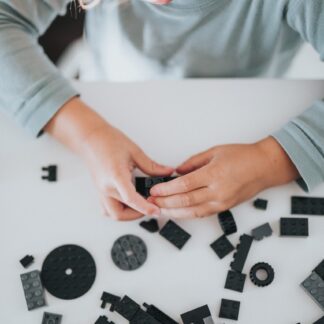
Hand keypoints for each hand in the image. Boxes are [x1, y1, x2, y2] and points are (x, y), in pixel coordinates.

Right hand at [45, 98, 172, 220]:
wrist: (89, 138)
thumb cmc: (108, 141)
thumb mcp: (134, 152)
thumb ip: (152, 166)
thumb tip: (167, 172)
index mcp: (116, 176)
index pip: (131, 199)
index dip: (145, 208)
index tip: (156, 211)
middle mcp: (106, 187)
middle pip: (121, 214)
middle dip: (138, 214)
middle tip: (150, 206)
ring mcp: (101, 191)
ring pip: (113, 214)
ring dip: (127, 215)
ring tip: (140, 205)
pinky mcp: (100, 191)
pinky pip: (107, 209)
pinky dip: (119, 210)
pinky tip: (128, 202)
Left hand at [149, 137, 298, 218]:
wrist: (264, 167)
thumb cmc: (243, 156)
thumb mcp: (215, 152)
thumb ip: (193, 163)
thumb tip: (177, 171)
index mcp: (214, 174)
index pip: (184, 185)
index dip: (166, 189)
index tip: (155, 189)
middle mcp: (218, 191)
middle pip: (185, 200)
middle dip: (165, 202)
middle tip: (152, 201)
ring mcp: (222, 202)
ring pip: (192, 211)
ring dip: (174, 212)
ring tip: (160, 209)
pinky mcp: (225, 208)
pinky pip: (203, 214)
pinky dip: (188, 214)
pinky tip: (177, 213)